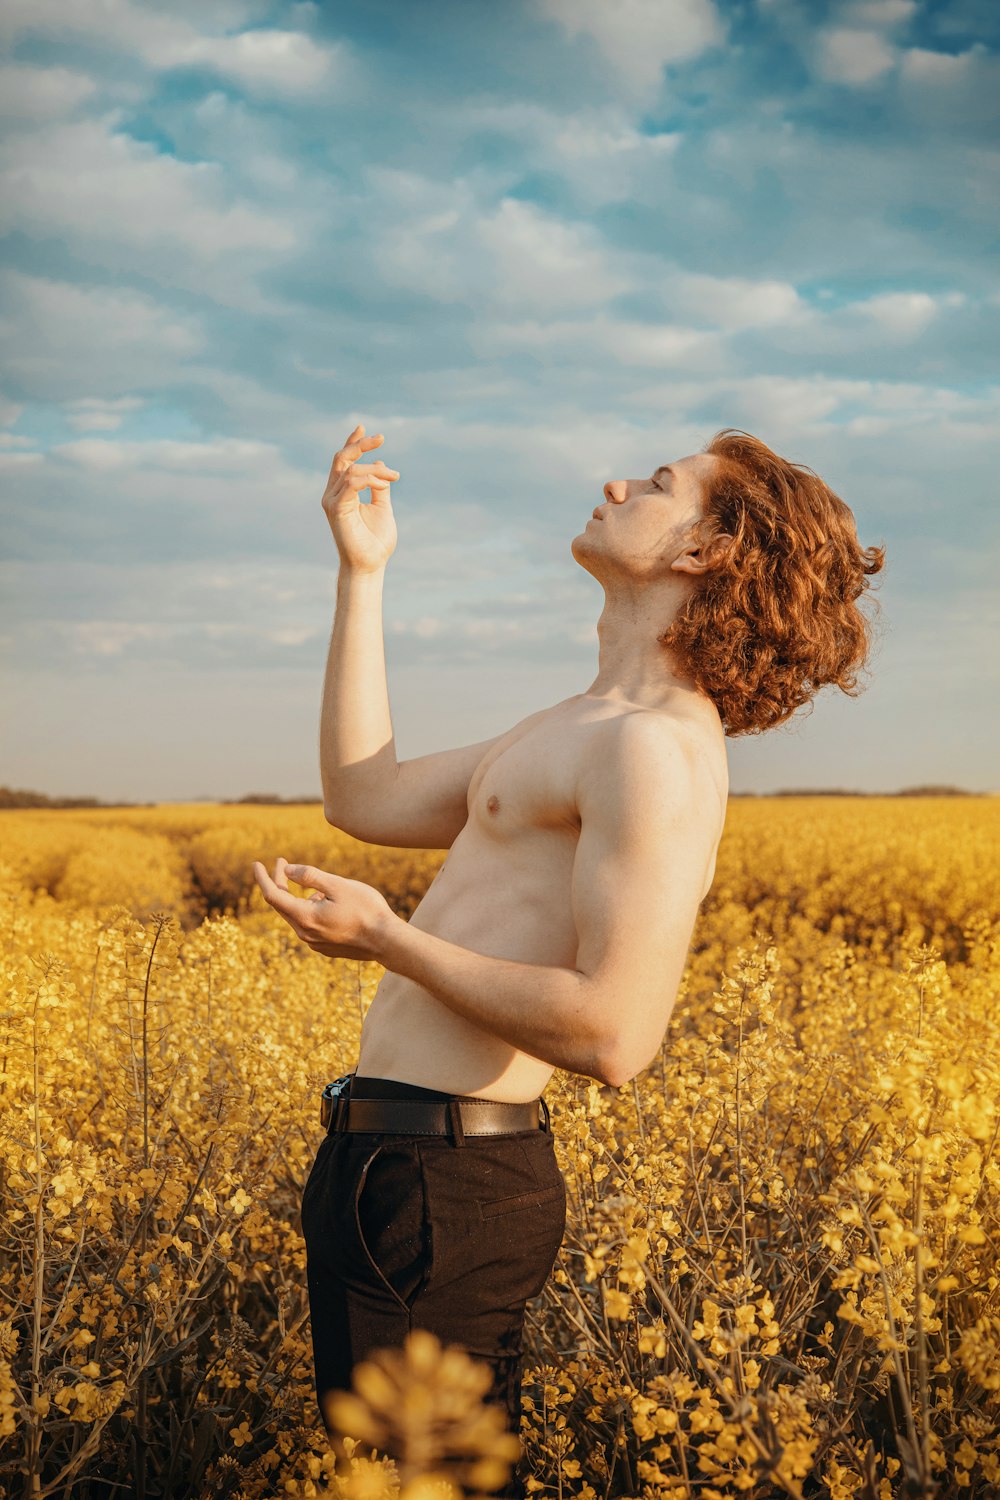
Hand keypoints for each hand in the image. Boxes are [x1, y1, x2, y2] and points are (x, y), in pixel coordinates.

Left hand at [251, 856, 396, 960]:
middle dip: (280, 882)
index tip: (256, 863)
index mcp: (305, 917)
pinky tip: (327, 902)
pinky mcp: (325, 947)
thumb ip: (310, 876)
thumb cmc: (366, 910)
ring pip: (296, 915)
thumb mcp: (338, 885)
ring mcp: (314, 943)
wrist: (388, 942)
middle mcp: (304, 933)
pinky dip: (309, 909)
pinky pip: (308, 924)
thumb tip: (287, 870)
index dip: (263, 878)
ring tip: (319, 885)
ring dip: (298, 896)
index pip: (272, 895)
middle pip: (282, 905)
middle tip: (282, 862)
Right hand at [322, 423, 398, 572]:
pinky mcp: (336, 508)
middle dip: (360, 444)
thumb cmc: (375, 541)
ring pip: (351, 469)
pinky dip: (369, 478)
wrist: (370, 564)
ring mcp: (332, 500)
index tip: (365, 428)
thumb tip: (381, 463)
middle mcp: (333, 493)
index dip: (352, 443)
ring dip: (375, 470)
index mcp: (342, 492)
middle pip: (342, 458)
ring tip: (394, 478)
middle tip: (380, 437)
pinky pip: (351, 483)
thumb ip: (380, 486)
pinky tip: (384, 483)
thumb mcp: (383, 507)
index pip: (344, 461)